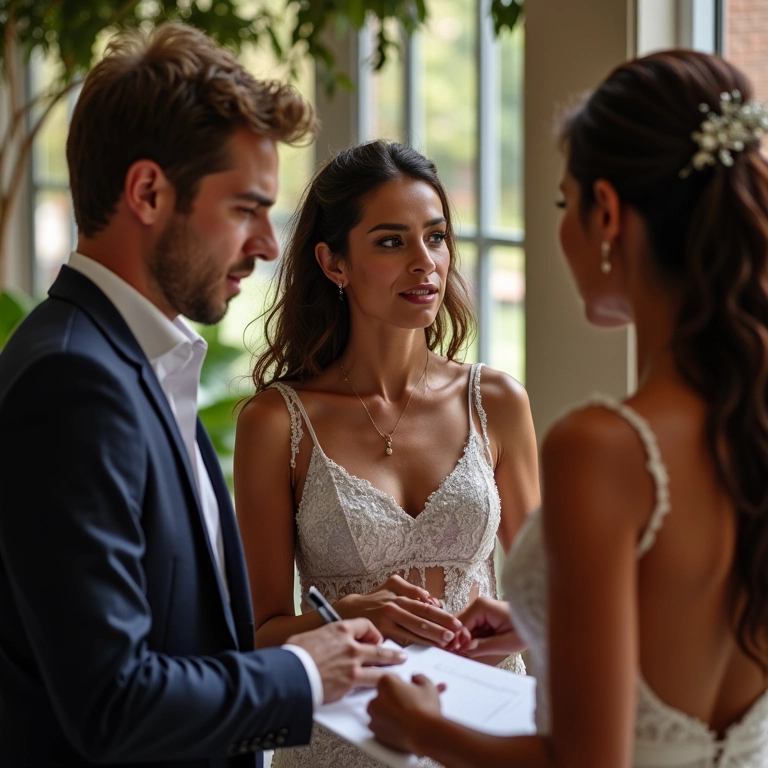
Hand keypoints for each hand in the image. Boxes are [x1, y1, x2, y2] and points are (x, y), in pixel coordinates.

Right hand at [287, 618, 405, 702]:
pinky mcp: (352, 680)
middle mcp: (350, 643)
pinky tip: (389, 684)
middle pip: (377, 643)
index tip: (373, 638)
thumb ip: (322, 638)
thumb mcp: (309, 637)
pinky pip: (374, 680)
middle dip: (389, 648)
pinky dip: (383, 682)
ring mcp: (353, 662)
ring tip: (400, 664)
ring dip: (392, 662)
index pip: (364, 625)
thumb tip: (319, 643)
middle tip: (398, 652)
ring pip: (381, 660)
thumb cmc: (294, 655)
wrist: (290, 673)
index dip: (371, 632)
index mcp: (339, 628)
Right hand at [337, 575, 468, 648]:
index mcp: (398, 594)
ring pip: (414, 629)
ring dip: (432, 636)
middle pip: (423, 616)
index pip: (425, 605)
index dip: (442, 614)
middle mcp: (393, 605)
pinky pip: (401, 640)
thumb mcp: (390, 586)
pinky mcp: (380, 633)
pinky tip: (426, 649)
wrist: (346, 612)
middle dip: (442, 625)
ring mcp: (387, 620)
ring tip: (447, 642)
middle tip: (457, 632)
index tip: (456, 622)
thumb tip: (430, 599)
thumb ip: (410, 589)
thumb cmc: (372, 601)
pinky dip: (416, 645)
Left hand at [367, 673, 444, 753]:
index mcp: (386, 682)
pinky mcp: (376, 731)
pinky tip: (399, 726)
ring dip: (388, 711)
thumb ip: (419, 677)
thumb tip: (415, 678)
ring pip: (379, 710)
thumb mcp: (428, 686)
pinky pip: (379, 725)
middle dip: (393, 698)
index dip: (401, 685)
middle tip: (408, 705)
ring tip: (405, 717)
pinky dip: (386, 725)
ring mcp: (374, 716)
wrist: (425, 734)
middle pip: (383, 694)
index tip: (409, 691)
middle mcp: (376, 698)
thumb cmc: (426, 708)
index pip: (390, 679)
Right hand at [448, 596, 525, 657]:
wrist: (537, 624)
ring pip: (464, 628)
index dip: (457, 640)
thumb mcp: (505, 643)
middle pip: (459, 625)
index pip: (460, 624)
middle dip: (459, 641)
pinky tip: (474, 649)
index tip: (459, 655)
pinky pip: (472, 630)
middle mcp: (478, 605)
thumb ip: (483, 645)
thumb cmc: (524, 631)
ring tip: (468, 655)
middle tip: (460, 657)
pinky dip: (471, 640)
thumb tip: (464, 648)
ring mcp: (480, 611)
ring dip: (465, 642)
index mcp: (481, 606)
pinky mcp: (483, 617)